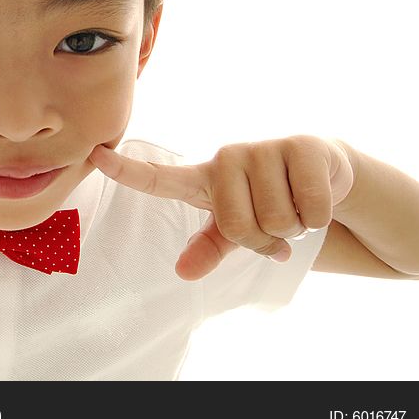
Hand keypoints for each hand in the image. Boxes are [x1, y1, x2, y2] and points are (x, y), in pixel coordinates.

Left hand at [88, 135, 353, 280]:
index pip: (158, 178)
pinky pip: (310, 209)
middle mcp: (226, 157)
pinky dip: (318, 218)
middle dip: (262, 239)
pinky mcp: (300, 147)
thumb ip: (209, 247)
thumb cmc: (265, 200)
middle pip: (237, 226)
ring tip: (293, 206)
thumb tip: (183, 272)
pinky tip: (315, 200)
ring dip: (293, 228)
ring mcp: (262, 148)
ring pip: (276, 220)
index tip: (96, 157)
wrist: (322, 173)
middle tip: (273, 224)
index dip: (127, 171)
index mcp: (202, 178)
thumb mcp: (234, 229)